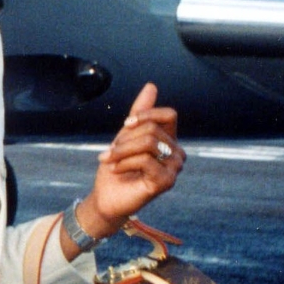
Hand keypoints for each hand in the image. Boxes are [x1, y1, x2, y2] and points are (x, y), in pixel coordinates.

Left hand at [74, 82, 184, 242]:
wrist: (106, 197)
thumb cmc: (116, 168)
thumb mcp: (125, 136)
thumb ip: (139, 113)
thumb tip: (151, 86)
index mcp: (169, 141)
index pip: (169, 115)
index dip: (146, 115)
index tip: (126, 124)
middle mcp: (177, 153)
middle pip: (152, 129)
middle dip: (125, 139)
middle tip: (109, 152)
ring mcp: (174, 168)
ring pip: (148, 143)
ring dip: (121, 151)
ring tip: (109, 160)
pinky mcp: (166, 182)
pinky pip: (145, 160)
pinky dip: (124, 163)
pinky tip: (116, 170)